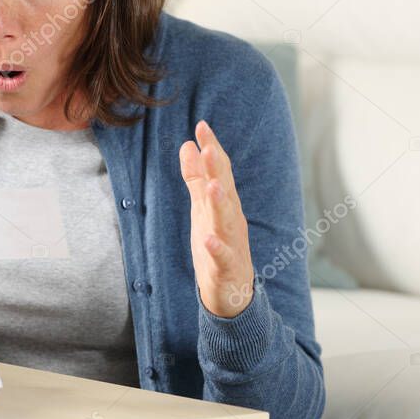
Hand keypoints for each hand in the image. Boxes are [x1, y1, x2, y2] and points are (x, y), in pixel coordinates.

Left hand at [179, 120, 254, 317]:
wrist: (232, 293)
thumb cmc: (218, 245)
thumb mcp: (202, 208)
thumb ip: (196, 178)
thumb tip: (187, 145)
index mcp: (225, 204)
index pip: (219, 172)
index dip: (211, 149)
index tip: (201, 125)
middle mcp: (231, 220)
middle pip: (225, 191)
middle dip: (218, 170)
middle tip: (209, 147)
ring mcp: (232, 243)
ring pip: (227, 221)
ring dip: (221, 204)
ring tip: (214, 186)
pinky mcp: (226, 268)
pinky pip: (222, 257)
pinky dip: (216, 247)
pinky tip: (208, 238)